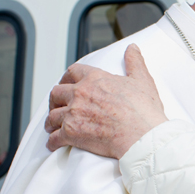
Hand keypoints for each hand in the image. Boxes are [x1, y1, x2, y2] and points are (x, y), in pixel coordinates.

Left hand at [45, 44, 167, 158]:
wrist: (142, 135)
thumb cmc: (143, 111)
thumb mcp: (142, 81)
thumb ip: (135, 62)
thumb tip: (133, 49)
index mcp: (95, 79)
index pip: (72, 72)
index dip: (67, 78)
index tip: (67, 83)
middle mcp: (80, 94)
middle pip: (56, 93)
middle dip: (54, 100)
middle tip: (57, 105)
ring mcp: (73, 113)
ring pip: (52, 116)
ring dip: (51, 122)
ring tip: (53, 127)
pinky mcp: (71, 133)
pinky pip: (54, 138)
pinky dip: (53, 142)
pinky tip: (54, 144)